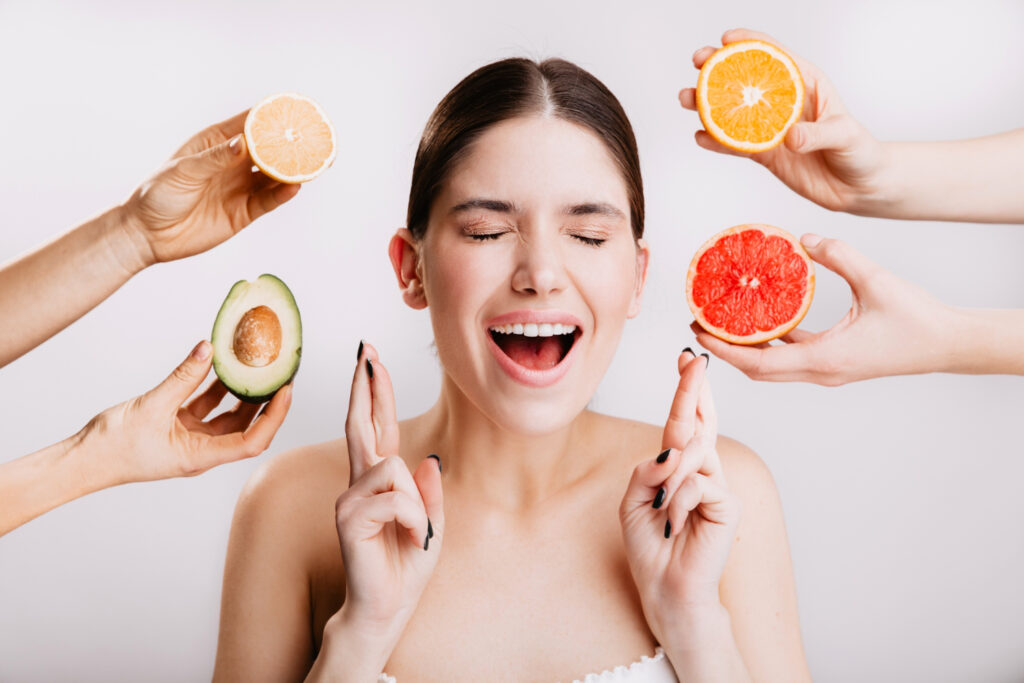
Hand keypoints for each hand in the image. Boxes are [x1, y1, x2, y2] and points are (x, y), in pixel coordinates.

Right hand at [79, 340, 292, 484]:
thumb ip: (183, 377)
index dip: (274, 417)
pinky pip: (205, 406)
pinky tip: (221, 366)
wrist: (83, 459)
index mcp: (201, 456)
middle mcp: (202, 450)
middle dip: (266, 402)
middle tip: (280, 374)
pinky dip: (215, 387)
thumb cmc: (114, 447)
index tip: (285, 391)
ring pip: (227, 415)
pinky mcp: (178, 427)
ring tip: (257, 367)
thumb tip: (209, 348)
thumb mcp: (152, 406)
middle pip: (246, 427)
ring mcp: (191, 439)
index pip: (252, 441)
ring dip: (241, 392)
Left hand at [120, 110, 300, 267]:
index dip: (271, 116)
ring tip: (311, 163)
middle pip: (268, 149)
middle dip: (289, 143)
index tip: (293, 109)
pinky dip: (282, 195)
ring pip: (274, 176)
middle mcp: (233, 163)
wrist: (148, 234)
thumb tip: (244, 143)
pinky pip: (268, 201)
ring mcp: (240, 187)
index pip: (249, 124)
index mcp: (217, 143)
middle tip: (311, 137)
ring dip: (291, 170)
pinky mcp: (244, 212)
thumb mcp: (184, 170)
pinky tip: (294, 187)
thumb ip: (216, 158)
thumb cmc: (158, 194)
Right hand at [333, 342, 442, 641]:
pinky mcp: (349, 519)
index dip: (374, 392)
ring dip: (416, 503)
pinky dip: (413, 518)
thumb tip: (426, 458)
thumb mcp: (432, 524)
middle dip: (366, 385)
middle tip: (366, 350)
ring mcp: (350, 499)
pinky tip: (408, 537)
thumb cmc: (406, 566)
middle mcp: (359, 484)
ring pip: (393, 467)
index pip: (376, 427)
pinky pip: (395, 497)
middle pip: (361, 423)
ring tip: (414, 532)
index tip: (371, 358)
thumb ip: (429, 492)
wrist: (388, 608)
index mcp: (379, 481)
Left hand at [620, 350, 739, 639]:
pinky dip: (676, 500)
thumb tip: (671, 451)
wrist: (665, 587)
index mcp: (679, 465)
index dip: (688, 390)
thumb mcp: (632, 501)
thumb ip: (645, 470)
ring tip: (659, 508)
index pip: (686, 420)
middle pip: (698, 421)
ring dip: (667, 478)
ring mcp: (716, 484)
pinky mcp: (727, 504)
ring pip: (692, 452)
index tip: (686, 358)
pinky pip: (697, 483)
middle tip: (692, 360)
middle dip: (692, 388)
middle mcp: (701, 469)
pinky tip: (673, 522)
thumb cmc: (650, 545)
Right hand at [679, 28, 886, 213]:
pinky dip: (716, 142)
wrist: (859, 188)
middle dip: (717, 68)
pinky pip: (735, 145)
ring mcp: (771, 128)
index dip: (749, 43)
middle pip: (745, 79)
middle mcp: (784, 103)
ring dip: (706, 104)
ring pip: (732, 111)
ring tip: (686, 100)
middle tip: (697, 63)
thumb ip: (818, 133)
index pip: (774, 56)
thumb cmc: (860, 152)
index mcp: (806, 83)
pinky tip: (700, 137)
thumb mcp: (845, 135)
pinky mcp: (764, 154)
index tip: (726, 39)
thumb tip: (791, 136)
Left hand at [692, 234, 952, 384]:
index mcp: (825, 359)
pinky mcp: (836, 363)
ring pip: (774, 367)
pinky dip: (772, 342)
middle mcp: (821, 372)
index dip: (725, 349)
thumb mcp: (875, 279)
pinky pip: (793, 357)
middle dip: (726, 350)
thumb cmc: (917, 318)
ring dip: (746, 348)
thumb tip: (804, 238)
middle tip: (700, 324)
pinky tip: (763, 318)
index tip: (699, 331)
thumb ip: (838, 254)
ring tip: (722, 321)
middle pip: (759, 370)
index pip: (759, 363)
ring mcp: (828, 371)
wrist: (948, 344)